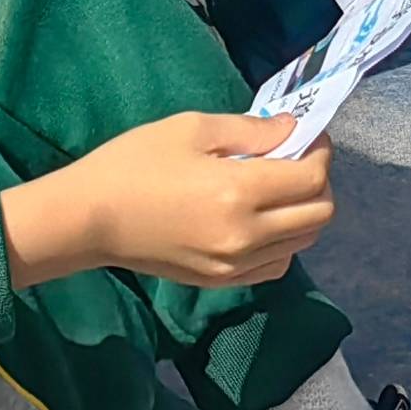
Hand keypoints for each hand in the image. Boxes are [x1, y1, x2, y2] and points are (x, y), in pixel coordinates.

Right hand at [5, 116, 334, 289]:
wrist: (90, 219)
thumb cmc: (135, 163)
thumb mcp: (192, 128)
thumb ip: (250, 131)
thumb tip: (292, 131)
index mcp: (239, 192)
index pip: (312, 178)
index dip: (320, 152)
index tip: (308, 136)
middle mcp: (246, 235)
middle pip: (319, 215)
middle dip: (319, 182)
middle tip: (296, 160)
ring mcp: (235, 264)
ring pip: (303, 243)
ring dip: (304, 213)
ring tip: (277, 189)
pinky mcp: (221, 281)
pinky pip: (275, 266)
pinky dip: (283, 243)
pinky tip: (260, 221)